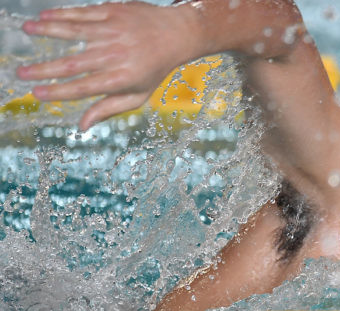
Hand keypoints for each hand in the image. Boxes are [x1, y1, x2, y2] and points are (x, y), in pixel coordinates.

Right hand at [16, 2, 202, 129]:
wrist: (176, 34)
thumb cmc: (154, 68)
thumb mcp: (137, 94)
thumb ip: (108, 109)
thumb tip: (81, 126)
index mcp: (122, 78)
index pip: (84, 88)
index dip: (59, 92)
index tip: (37, 94)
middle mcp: (116, 55)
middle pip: (75, 63)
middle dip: (45, 69)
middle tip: (20, 73)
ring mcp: (114, 31)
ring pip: (75, 32)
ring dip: (49, 30)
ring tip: (26, 30)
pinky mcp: (113, 12)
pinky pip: (83, 13)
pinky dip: (63, 14)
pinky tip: (44, 16)